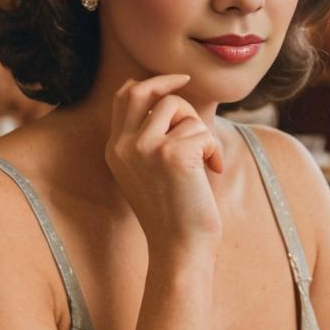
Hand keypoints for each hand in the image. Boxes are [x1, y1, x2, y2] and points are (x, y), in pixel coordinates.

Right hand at [106, 75, 223, 254]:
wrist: (179, 248)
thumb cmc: (174, 212)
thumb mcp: (150, 171)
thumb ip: (149, 137)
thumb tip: (168, 98)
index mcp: (115, 149)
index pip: (126, 96)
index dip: (153, 82)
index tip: (178, 80)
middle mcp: (124, 145)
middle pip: (150, 93)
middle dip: (180, 97)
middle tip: (198, 109)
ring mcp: (145, 148)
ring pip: (180, 110)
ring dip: (201, 132)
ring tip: (206, 160)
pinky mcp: (172, 155)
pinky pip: (202, 132)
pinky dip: (214, 149)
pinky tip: (214, 170)